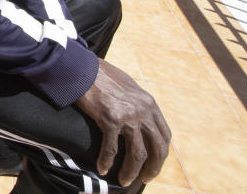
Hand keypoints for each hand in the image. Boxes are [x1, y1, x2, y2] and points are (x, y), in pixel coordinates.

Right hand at [75, 58, 170, 185]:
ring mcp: (127, 116)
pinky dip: (107, 161)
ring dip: (131, 171)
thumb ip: (136, 102)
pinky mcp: (109, 119)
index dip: (161, 153)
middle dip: (153, 167)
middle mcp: (143, 111)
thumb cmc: (99, 74)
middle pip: (157, 148)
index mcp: (149, 104)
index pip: (164, 135)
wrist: (81, 67)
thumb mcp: (127, 86)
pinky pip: (111, 148)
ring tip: (124, 181)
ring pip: (137, 153)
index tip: (153, 163)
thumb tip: (136, 116)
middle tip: (144, 179)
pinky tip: (102, 168)